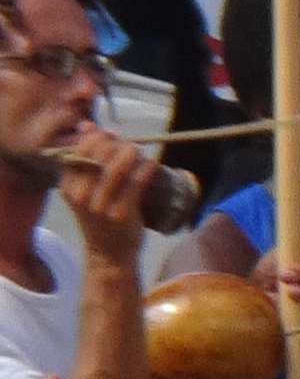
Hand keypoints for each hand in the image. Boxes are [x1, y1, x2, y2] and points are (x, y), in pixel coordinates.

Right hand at [56, 128, 157, 267]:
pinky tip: (152, 163)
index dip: (99, 137)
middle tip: (130, 147)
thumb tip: (87, 125)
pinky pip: (136, 182)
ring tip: (140, 154)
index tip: (112, 137)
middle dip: (118, 144)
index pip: (81, 148)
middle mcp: (80, 194)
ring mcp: (100, 205)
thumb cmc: (100, 217)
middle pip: (99, 153)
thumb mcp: (85, 188)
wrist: (109, 253)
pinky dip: (146, 168)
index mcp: (68, 184)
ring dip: (132, 152)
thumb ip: (86, 159)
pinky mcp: (121, 213)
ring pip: (117, 166)